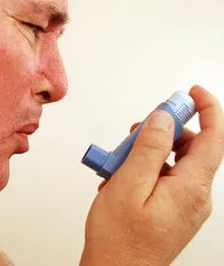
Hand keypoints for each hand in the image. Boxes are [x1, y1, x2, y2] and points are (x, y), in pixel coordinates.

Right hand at [81, 86, 223, 265]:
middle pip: (191, 148)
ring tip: (119, 160)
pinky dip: (145, 169)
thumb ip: (149, 149)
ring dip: (148, 152)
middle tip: (137, 130)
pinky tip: (122, 177)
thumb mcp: (128, 185)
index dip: (207, 109)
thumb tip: (164, 119)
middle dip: (164, 132)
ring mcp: (185, 205)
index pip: (213, 138)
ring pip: (175, 162)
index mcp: (190, 189)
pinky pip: (166, 178)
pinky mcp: (173, 210)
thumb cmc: (120, 239)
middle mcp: (195, 197)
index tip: (192, 93)